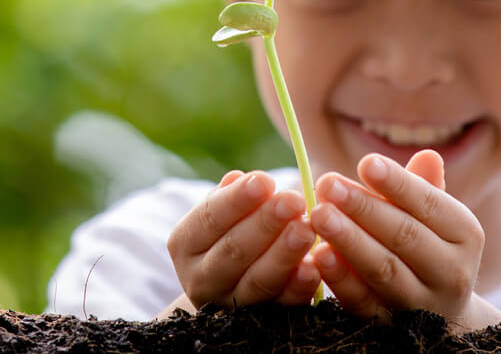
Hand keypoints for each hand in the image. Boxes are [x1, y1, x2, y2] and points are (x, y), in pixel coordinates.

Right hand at [166, 170, 320, 310]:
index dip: (237, 199)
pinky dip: (298, 287)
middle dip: (265, 223)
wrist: (231, 285)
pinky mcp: (261, 322)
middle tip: (293, 200)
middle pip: (233, 250)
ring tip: (307, 229)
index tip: (264, 180)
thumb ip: (232, 197)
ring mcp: (230, 304)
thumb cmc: (231, 232)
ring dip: (284, 254)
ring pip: (257, 280)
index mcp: (186, 243)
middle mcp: (201, 278)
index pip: (209, 218)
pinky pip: (282, 305)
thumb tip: (238, 178)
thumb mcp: (224, 213)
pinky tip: (314, 268)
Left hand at [309, 151, 500, 331]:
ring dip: (349, 241)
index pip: (430, 204)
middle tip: (327, 183)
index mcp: (465, 234)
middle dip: (363, 208)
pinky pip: (364, 303)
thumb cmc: (429, 245)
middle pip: (405, 236)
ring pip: (384, 270)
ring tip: (318, 215)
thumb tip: (427, 155)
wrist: (440, 316)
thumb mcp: (434, 217)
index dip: (398, 183)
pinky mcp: (391, 327)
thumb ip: (422, 187)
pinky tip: (318, 256)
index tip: (365, 162)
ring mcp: (422, 304)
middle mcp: (451, 271)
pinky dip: (341, 280)